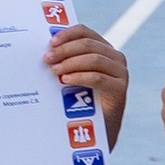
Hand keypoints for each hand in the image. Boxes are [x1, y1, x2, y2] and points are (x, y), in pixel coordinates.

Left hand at [44, 21, 129, 145]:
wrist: (96, 132)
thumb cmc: (79, 103)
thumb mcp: (71, 77)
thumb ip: (65, 61)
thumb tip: (45, 49)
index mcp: (102, 49)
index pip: (85, 32)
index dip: (67, 34)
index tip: (50, 42)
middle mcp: (114, 57)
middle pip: (88, 44)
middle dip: (65, 50)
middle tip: (47, 58)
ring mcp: (120, 72)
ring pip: (94, 58)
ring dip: (71, 63)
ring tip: (54, 70)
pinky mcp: (120, 89)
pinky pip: (99, 77)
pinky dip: (80, 76)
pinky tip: (66, 80)